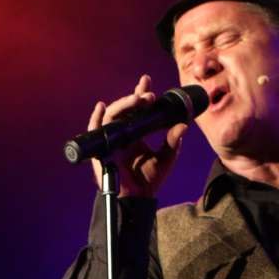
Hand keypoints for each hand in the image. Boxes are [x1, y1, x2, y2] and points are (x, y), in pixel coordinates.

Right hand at [88, 74, 188, 197]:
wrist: (138, 197)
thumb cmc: (150, 179)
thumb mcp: (166, 156)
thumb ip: (173, 140)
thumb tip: (183, 124)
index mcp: (136, 133)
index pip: (137, 109)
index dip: (140, 94)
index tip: (147, 81)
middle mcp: (122, 133)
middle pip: (124, 109)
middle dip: (135, 98)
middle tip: (149, 94)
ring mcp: (111, 140)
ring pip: (111, 115)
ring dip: (123, 105)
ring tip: (137, 99)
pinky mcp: (101, 150)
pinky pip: (95, 131)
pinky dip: (95, 118)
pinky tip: (101, 107)